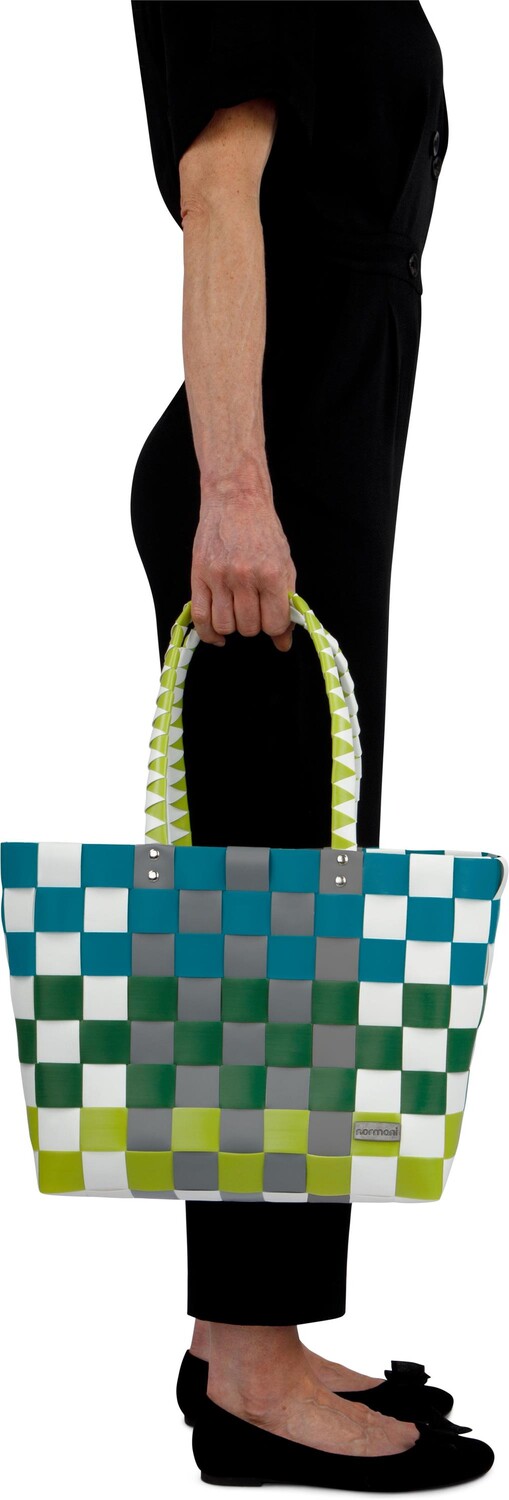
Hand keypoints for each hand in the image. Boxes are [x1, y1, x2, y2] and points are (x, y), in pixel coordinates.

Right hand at [190, 488, 296, 649]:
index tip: (272, 618)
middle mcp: (245, 576)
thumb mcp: (284, 564)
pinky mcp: (198, 574)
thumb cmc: (263, 531)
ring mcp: (219, 576)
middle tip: (254, 608)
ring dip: (232, 626)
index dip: (275, 627)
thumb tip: (284, 643)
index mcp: (272, 574)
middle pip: (249, 628)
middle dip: (254, 625)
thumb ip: (286, 604)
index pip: (274, 623)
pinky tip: (217, 633)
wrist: (236, 500)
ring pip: (224, 625)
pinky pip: (200, 617)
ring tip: (236, 610)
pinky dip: (208, 633)